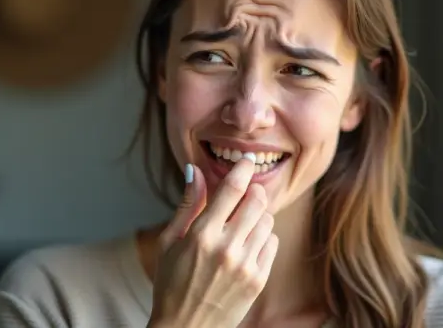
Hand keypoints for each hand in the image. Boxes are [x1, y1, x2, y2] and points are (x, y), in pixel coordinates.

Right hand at [148, 156, 278, 327]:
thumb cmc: (171, 284)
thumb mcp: (170, 242)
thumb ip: (187, 204)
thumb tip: (194, 170)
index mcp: (201, 235)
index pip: (231, 189)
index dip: (242, 168)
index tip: (246, 160)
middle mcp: (226, 248)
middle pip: (256, 200)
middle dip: (253, 190)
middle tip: (246, 192)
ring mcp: (245, 265)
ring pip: (267, 220)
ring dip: (257, 214)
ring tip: (241, 224)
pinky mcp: (258, 280)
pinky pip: (272, 242)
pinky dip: (263, 237)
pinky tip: (247, 244)